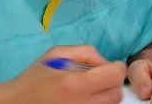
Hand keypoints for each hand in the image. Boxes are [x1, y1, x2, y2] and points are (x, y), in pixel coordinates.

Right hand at [3, 45, 126, 103]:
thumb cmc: (34, 78)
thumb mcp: (56, 54)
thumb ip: (85, 52)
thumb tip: (106, 62)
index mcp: (74, 84)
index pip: (114, 76)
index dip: (116, 68)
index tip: (110, 66)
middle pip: (116, 95)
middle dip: (112, 83)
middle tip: (99, 78)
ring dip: (106, 96)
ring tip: (90, 90)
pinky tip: (85, 99)